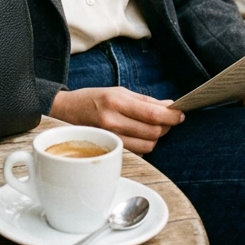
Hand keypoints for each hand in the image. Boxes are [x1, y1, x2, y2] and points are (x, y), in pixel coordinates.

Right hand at [50, 86, 183, 154]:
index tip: (180, 114)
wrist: (64, 113)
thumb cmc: (92, 99)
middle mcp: (112, 122)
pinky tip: (138, 136)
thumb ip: (145, 100)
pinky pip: (137, 152)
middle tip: (166, 120)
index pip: (152, 114)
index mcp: (116, 102)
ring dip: (155, 137)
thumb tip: (169, 105)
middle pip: (153, 132)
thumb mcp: (118, 91)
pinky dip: (143, 145)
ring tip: (151, 128)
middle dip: (165, 127)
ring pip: (147, 146)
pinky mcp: (109, 150)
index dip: (171, 116)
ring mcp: (110, 139)